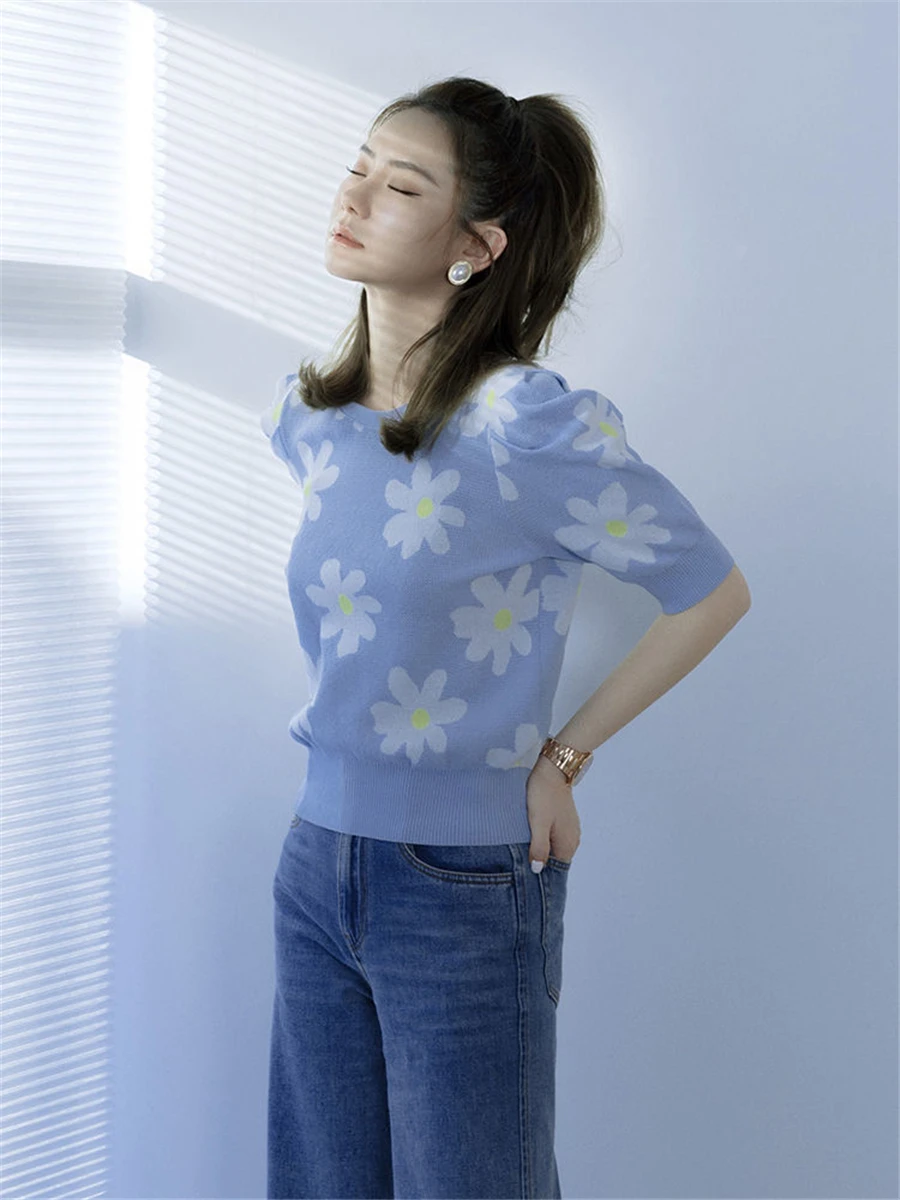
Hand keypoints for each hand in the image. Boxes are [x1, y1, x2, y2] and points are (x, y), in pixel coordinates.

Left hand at [526, 754, 581, 871]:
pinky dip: (542, 839)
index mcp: (568, 843)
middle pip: (555, 859)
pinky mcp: (563, 819)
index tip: (526, 875)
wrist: (553, 770)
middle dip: (540, 862)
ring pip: (553, 847)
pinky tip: (530, 836)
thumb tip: (538, 870)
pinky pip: (553, 836)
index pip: (557, 870)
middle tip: (519, 865)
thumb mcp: (538, 823)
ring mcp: (569, 828)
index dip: (542, 873)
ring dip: (540, 850)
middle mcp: (572, 838)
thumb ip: (539, 847)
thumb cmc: (544, 796)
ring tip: (521, 851)